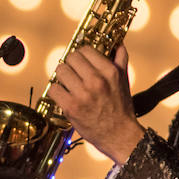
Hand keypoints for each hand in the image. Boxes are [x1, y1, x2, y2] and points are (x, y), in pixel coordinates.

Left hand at [47, 44, 144, 164]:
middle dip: (70, 65)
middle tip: (72, 73)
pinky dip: (56, 92)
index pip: (85, 50)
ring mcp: (82, 94)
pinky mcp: (71, 107)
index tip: (80, 62)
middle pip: (71, 58)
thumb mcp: (124, 81)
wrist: (120, 135)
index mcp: (109, 72)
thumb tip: (118, 43)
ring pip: (60, 71)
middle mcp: (96, 81)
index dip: (81, 55)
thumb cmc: (121, 108)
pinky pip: (54, 90)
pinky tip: (63, 96)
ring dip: (62, 77)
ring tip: (67, 84)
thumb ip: (120, 60)